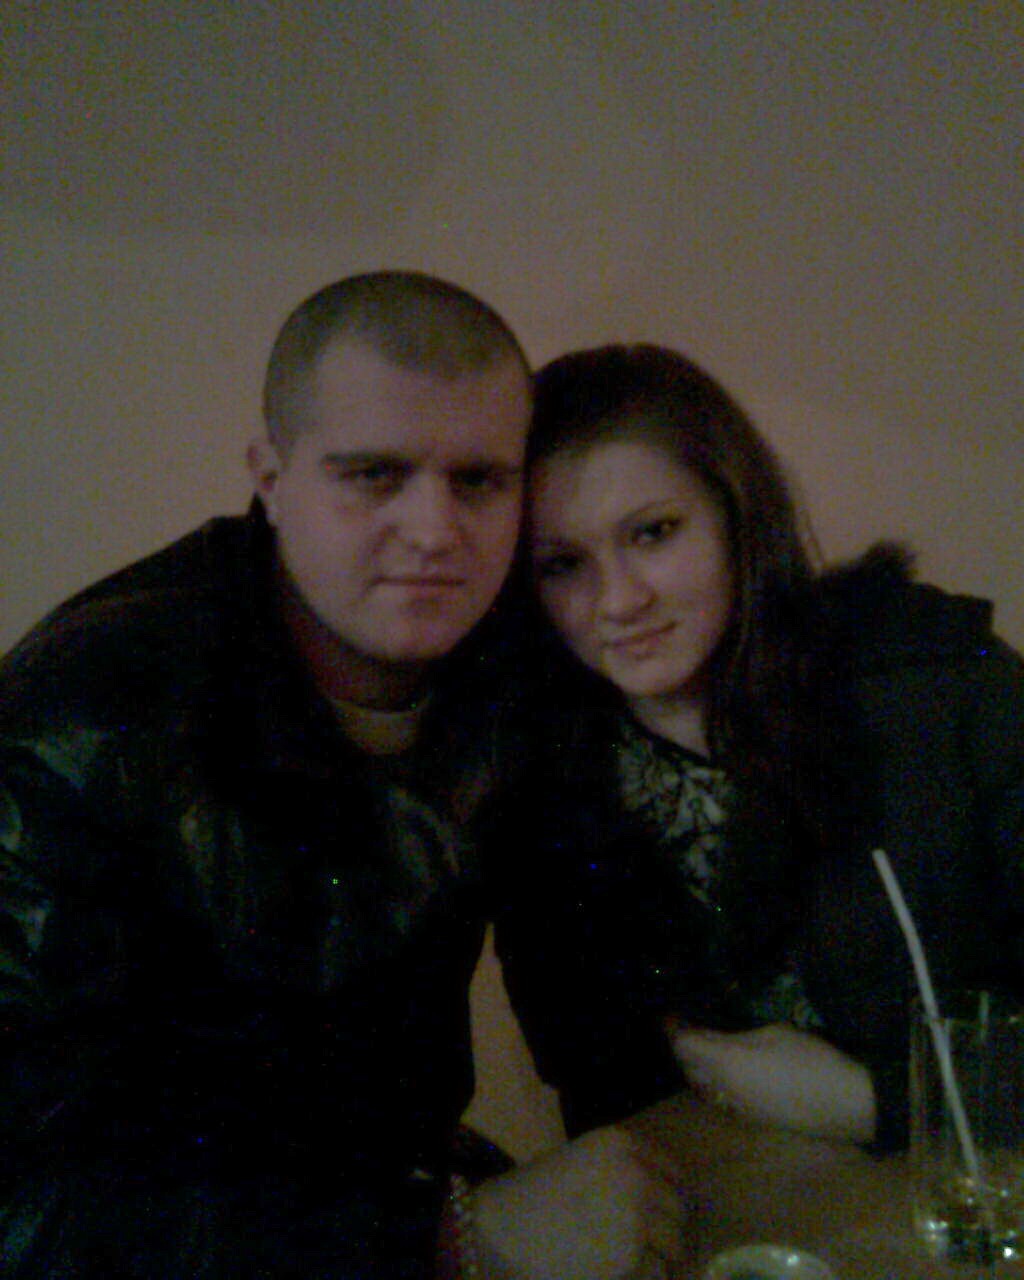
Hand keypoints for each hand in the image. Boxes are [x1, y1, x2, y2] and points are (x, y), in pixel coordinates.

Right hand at [472, 1124, 687, 1278]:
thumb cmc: (532, 1194)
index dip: (666, 1192)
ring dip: (659, 1254)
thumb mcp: (579, 1161)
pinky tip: (618, 1271)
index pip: (672, 1169)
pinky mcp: (630, 1256)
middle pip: (678, 1207)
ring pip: (674, 1241)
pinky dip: (644, 1276)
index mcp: (619, 1143)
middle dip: (664, 1225)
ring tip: (632, 1258)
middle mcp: (635, 1174)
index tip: (659, 1209)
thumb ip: (621, 1169)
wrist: (499, 1231)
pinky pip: (657, 1271)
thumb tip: (661, 1194)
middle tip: (645, 1241)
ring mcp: (636, 1216)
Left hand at [667, 1021, 876, 1144]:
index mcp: (726, 1064)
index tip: (670, 1014)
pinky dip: (716, 1084)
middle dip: (683, 1050)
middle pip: (688, 1070)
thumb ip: (739, 1035)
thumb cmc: (811, 1059)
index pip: (684, 1046)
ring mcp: (738, 1110)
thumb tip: (719, 1037)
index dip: (674, 1029)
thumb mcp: (774, 1033)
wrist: (847, 1104)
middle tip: (689, 1028)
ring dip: (699, 1069)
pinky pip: (722, 1100)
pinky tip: (729, 1071)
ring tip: (706, 1048)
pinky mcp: (754, 1121)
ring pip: (704, 1088)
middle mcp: (723, 1091)